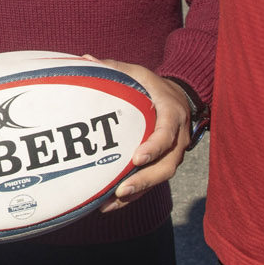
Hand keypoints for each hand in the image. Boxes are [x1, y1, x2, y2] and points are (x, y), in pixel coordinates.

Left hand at [88, 57, 194, 211]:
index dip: (155, 146)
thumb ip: (113, 68)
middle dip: (145, 180)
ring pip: (160, 178)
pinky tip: (112, 204)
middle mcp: (178, 137)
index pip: (167, 133)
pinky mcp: (165, 164)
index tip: (137, 157)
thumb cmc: (152, 86)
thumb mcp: (137, 73)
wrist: (178, 97)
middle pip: (167, 165)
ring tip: (112, 202)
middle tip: (122, 190)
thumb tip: (85, 60)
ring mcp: (174, 153)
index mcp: (172, 113)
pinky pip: (153, 183)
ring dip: (138, 192)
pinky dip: (135, 195)